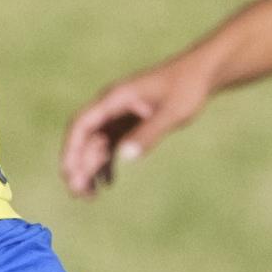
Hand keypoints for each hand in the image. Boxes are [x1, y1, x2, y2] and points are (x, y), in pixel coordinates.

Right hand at [63, 53, 217, 197]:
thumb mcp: (172, 112)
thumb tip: (125, 156)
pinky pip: (109, 145)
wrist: (202, 74)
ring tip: (90, 196)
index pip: (82, 124)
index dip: (72, 149)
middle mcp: (111, 105)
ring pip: (94, 144)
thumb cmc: (188, 88)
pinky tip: (108, 183)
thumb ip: (148, 133)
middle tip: (79, 194)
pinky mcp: (129, 121)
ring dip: (89, 168)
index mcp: (115, 98)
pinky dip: (106, 163)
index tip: (69, 174)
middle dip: (78, 166)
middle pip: (84, 137)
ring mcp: (118, 114)